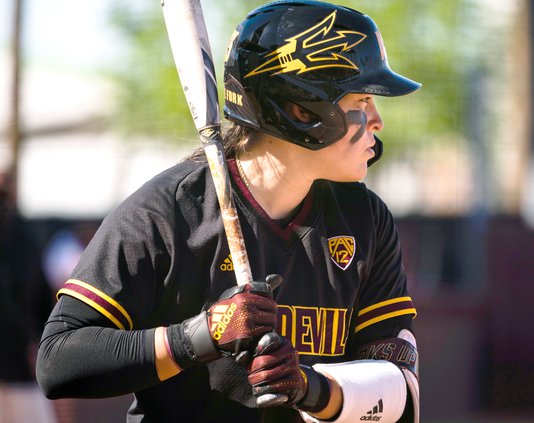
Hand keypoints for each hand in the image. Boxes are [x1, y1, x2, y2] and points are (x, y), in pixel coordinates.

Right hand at [166, 275, 280, 368]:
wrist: (209, 332)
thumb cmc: (224, 312)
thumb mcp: (236, 295)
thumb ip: (255, 288)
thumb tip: (278, 277)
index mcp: (245, 298)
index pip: (271, 303)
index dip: (271, 309)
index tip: (268, 312)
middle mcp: (246, 310)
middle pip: (272, 316)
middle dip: (271, 319)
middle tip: (266, 322)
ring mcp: (246, 325)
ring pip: (269, 326)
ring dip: (267, 328)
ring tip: (260, 328)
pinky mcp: (245, 338)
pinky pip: (262, 336)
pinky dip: (262, 336)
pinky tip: (256, 335)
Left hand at [248, 332, 330, 411]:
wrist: (294, 382)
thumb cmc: (274, 365)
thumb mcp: (266, 355)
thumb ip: (252, 353)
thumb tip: (242, 357)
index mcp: (283, 342)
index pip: (269, 339)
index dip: (258, 348)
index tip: (254, 355)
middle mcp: (290, 352)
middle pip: (264, 361)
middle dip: (252, 370)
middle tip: (249, 375)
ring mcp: (293, 367)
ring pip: (267, 375)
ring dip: (256, 381)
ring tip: (253, 381)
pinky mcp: (294, 382)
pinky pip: (273, 387)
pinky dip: (262, 390)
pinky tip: (259, 390)